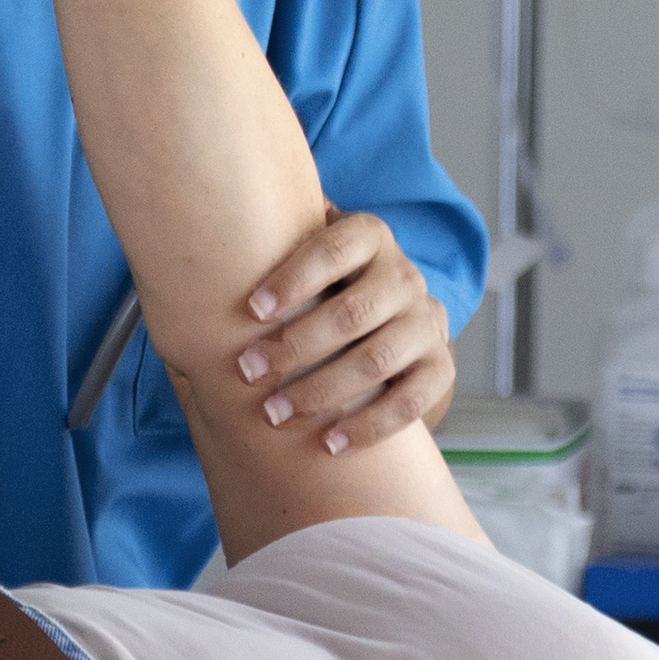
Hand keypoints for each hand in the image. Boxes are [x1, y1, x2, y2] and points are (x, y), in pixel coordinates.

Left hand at [228, 209, 455, 455]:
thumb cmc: (328, 281)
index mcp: (371, 237)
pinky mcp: (440, 367)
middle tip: (248, 372)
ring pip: (377, 359)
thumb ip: (280, 234)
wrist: (392, 319)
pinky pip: (410, 402)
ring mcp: (427, 322)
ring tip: (275, 414)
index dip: (293, 278)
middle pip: (352, 311)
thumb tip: (218, 216)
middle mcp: (405, 276)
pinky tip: (328, 443)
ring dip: (322, 390)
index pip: (334, 249)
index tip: (252, 311)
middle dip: (295, 346)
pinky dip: (368, 426)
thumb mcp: (311, 250)